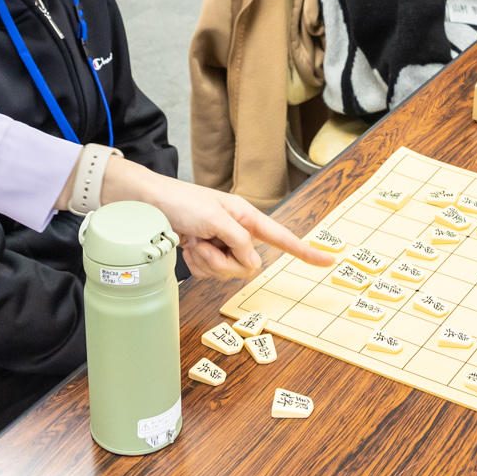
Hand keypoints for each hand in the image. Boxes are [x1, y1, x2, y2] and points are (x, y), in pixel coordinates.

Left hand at [97, 156, 334, 278]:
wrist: (148, 206)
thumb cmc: (181, 202)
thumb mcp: (215, 219)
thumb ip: (239, 242)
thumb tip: (252, 264)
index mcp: (246, 217)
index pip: (281, 237)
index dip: (304, 250)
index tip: (328, 260)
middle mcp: (236, 232)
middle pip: (249, 264)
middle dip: (227, 260)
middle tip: (208, 242)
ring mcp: (220, 245)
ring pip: (228, 272)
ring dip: (209, 262)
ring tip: (195, 242)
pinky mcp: (204, 255)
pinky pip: (210, 274)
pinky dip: (197, 264)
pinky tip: (187, 248)